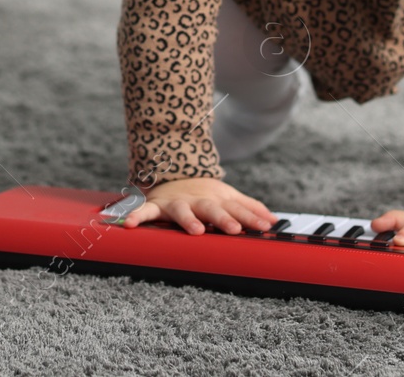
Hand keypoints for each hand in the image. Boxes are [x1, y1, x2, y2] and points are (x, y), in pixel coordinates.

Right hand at [120, 178, 274, 235]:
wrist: (172, 172)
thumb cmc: (204, 193)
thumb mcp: (228, 196)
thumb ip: (250, 208)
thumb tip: (274, 220)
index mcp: (217, 200)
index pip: (237, 209)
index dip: (251, 218)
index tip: (265, 228)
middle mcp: (198, 201)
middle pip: (212, 209)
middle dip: (223, 218)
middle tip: (234, 229)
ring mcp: (177, 203)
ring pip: (182, 210)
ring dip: (188, 220)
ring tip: (196, 231)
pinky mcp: (157, 205)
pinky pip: (146, 211)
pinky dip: (137, 216)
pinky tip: (130, 224)